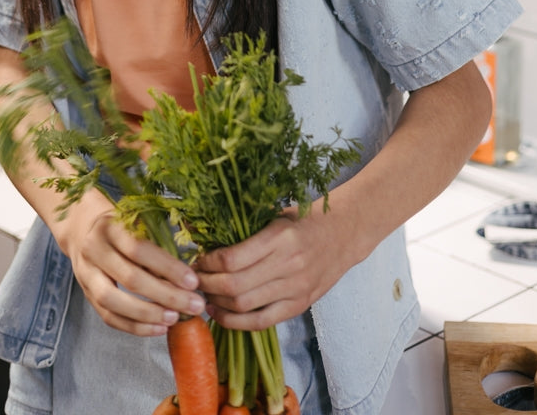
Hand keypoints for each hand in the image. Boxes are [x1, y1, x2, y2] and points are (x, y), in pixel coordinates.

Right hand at [56, 189, 206, 336]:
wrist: (83, 229)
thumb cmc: (121, 226)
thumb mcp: (137, 223)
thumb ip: (158, 245)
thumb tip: (188, 277)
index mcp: (110, 227)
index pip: (139, 249)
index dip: (168, 267)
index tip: (193, 281)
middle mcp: (94, 250)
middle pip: (130, 278)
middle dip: (166, 295)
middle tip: (193, 305)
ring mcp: (86, 274)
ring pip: (114, 301)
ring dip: (148, 314)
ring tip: (175, 318)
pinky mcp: (86, 295)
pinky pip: (109, 317)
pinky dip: (135, 327)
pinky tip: (158, 328)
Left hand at [195, 204, 351, 330]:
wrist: (344, 233)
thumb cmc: (305, 219)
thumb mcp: (275, 215)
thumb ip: (245, 229)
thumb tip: (203, 236)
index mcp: (279, 237)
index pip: (232, 258)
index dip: (207, 262)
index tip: (197, 259)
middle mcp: (288, 264)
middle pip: (234, 285)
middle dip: (206, 285)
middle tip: (193, 280)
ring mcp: (295, 288)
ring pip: (244, 306)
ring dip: (217, 304)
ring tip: (204, 296)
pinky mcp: (299, 305)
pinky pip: (261, 322)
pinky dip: (236, 322)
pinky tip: (220, 314)